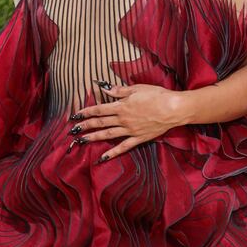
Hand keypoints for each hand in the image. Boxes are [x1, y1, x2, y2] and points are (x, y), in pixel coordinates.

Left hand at [68, 83, 183, 159]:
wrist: (173, 108)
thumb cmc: (157, 95)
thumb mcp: (137, 88)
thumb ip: (119, 91)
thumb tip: (104, 88)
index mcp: (122, 106)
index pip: (99, 109)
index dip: (86, 112)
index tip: (76, 115)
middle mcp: (123, 119)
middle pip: (100, 122)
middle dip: (85, 126)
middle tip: (73, 130)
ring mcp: (130, 130)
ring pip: (108, 135)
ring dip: (94, 138)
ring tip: (82, 141)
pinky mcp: (138, 138)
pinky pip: (123, 147)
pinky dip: (112, 153)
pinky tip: (102, 158)